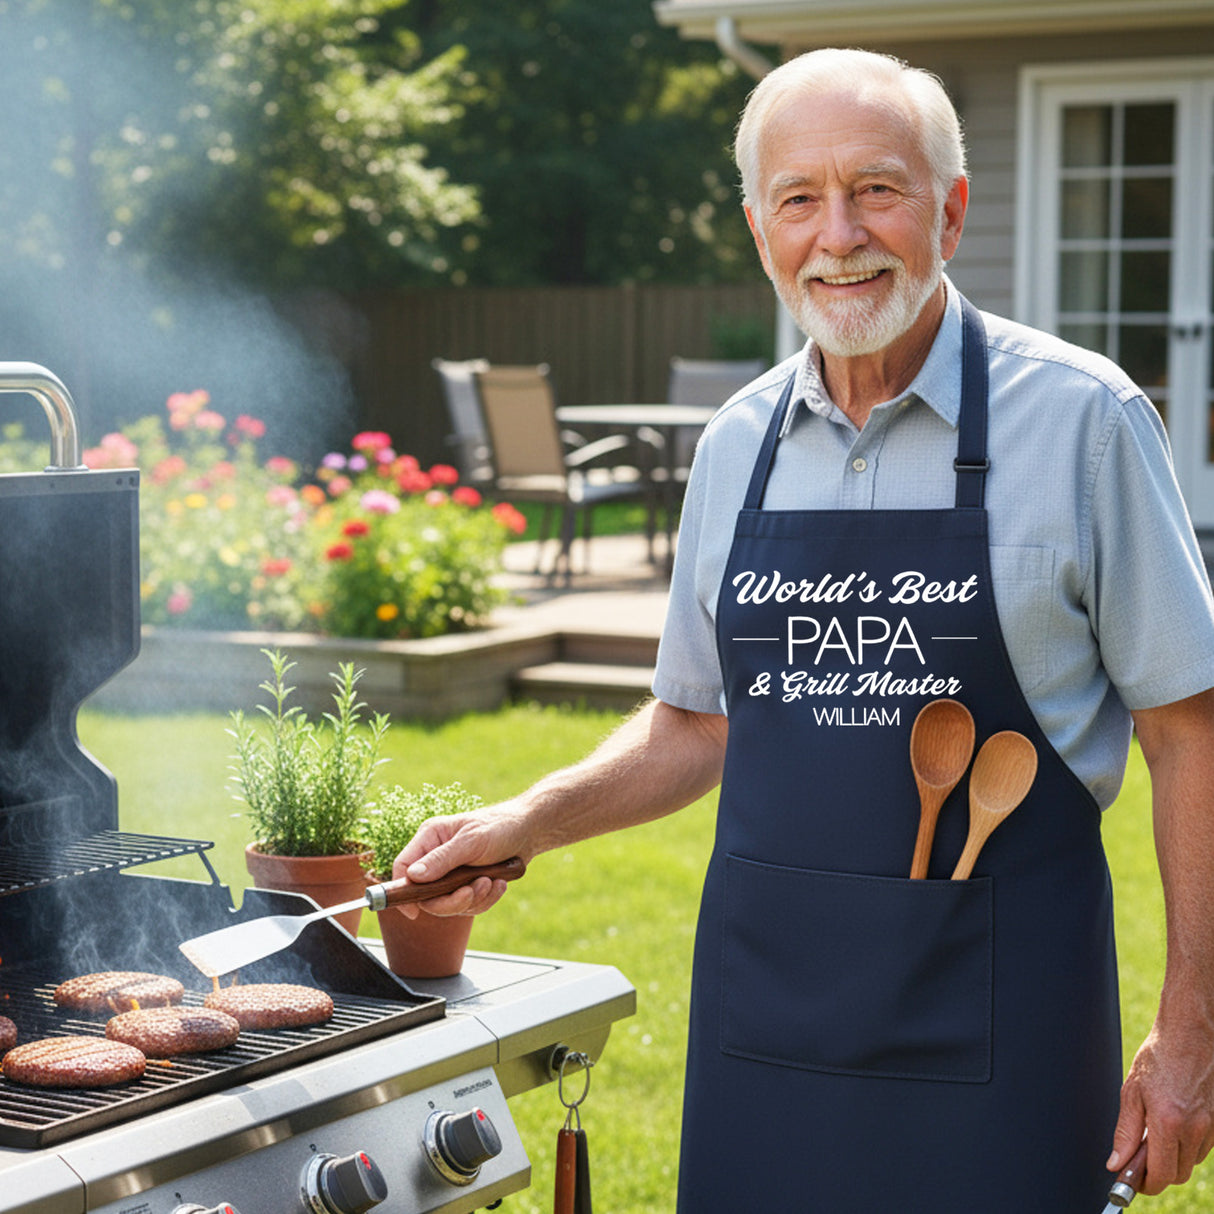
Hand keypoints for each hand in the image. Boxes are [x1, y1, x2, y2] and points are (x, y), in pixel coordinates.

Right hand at [391, 802, 529, 919]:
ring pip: (449, 903)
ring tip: (492, 881)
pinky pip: (468, 905)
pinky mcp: (467, 884)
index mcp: (430, 839)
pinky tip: (499, 884)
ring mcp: (451, 873)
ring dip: (473, 898)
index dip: (402, 891)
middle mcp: (436, 857)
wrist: (528, 832)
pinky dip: (485, 899)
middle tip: (472, 891)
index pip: (403, 867)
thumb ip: (442, 859)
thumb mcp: (471, 841)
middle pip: (426, 895)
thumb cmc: (499, 827)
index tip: (414, 912)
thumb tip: (413, 876)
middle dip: (451, 899)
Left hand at [1108, 1011, 1213, 1192]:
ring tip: (1156, 1131)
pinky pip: (1204, 1147)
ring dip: (1173, 1157)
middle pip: (1177, 1173)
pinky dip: (1188, 1144)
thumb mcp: (1132, 1091)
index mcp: (1168, 1122)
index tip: (1132, 1180)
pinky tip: (1175, 1123)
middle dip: (1158, 1171)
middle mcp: (1194, 1128)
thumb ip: (1125, 1132)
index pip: (1160, 1174)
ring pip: (1191, 1162)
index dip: (1145, 1183)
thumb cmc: (1158, 1057)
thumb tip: (1116, 1164)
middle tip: (1140, 1155)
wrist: (1190, 1034)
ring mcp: (1212, 1126)